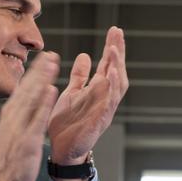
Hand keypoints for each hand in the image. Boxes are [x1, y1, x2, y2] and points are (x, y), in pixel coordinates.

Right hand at [0, 52, 59, 180]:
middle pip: (27, 88)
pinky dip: (43, 104)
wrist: (3, 180)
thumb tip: (28, 96)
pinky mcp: (27, 139)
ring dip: (41, 79)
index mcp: (12, 113)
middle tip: (52, 53)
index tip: (46, 56)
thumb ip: (21, 112)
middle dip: (40, 70)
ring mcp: (19, 127)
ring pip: (31, 99)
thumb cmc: (12, 155)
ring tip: (53, 64)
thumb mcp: (15, 128)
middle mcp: (14, 116)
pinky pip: (36, 118)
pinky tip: (51, 91)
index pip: (24, 88)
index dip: (35, 72)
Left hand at [47, 27, 129, 180]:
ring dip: (116, 69)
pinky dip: (109, 92)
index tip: (115, 30)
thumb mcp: (72, 93)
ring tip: (114, 52)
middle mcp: (104, 99)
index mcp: (97, 91)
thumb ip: (80, 76)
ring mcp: (104, 111)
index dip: (112, 48)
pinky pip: (107, 106)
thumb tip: (85, 55)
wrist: (62, 150)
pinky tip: (109, 78)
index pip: (108, 65)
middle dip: (118, 53)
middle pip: (117, 72)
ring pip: (116, 88)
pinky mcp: (98, 124)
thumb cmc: (68, 123)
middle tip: (117, 34)